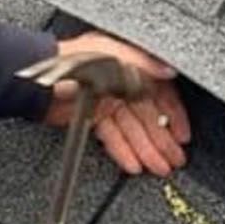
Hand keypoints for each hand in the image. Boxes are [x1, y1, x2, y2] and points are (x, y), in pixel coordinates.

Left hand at [44, 32, 190, 176]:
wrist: (42, 80)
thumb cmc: (76, 60)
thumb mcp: (116, 56)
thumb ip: (145, 64)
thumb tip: (169, 71)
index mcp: (131, 66)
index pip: (161, 95)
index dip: (174, 116)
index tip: (182, 136)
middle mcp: (121, 83)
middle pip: (148, 117)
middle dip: (162, 140)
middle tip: (174, 160)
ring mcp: (106, 101)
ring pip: (132, 130)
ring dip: (146, 150)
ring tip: (159, 168)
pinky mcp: (91, 116)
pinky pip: (112, 136)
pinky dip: (123, 151)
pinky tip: (134, 164)